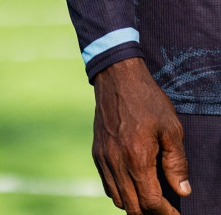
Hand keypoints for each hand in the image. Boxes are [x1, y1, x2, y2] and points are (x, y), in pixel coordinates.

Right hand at [93, 58, 189, 214]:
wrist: (116, 76)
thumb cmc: (147, 100)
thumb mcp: (171, 128)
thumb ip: (177, 163)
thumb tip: (182, 191)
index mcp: (137, 157)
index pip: (150, 202)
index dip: (166, 213)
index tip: (176, 213)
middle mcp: (116, 162)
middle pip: (133, 208)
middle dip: (151, 213)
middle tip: (165, 207)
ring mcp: (103, 158)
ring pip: (118, 200)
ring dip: (135, 204)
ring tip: (149, 197)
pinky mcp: (97, 152)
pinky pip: (107, 184)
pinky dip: (120, 192)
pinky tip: (132, 183)